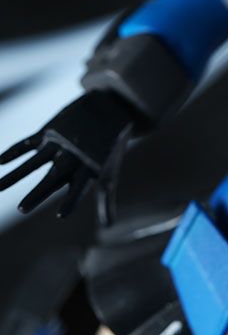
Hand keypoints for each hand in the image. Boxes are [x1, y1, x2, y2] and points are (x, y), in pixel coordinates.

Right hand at [0, 90, 137, 220]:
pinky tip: (0, 161)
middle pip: (54, 177)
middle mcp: (74, 155)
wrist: (108, 108)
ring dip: (16, 175)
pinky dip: (14, 151)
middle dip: (38, 194)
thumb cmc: (108, 149)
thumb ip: (107, 200)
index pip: (80, 188)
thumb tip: (108, 227)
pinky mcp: (50, 130)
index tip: (61, 216)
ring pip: (35, 161)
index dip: (72, 201)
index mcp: (90, 167)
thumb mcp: (109, 171)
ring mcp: (60, 142)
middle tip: (21, 210)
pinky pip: (28, 142)